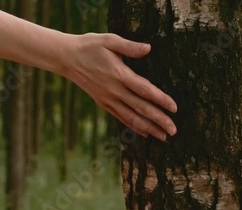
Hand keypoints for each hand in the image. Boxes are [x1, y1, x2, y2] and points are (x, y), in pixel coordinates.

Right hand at [61, 33, 177, 140]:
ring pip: (131, 117)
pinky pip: (120, 117)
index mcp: (119, 74)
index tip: (174, 108)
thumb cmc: (90, 46)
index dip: (160, 99)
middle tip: (173, 130)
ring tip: (163, 137)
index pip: (144, 90)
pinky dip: (133, 126)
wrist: (66, 58)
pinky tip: (145, 133)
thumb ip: (129, 47)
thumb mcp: (109, 40)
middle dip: (158, 120)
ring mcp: (107, 99)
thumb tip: (148, 48)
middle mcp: (114, 90)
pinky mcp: (102, 103)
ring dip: (148, 128)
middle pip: (140, 108)